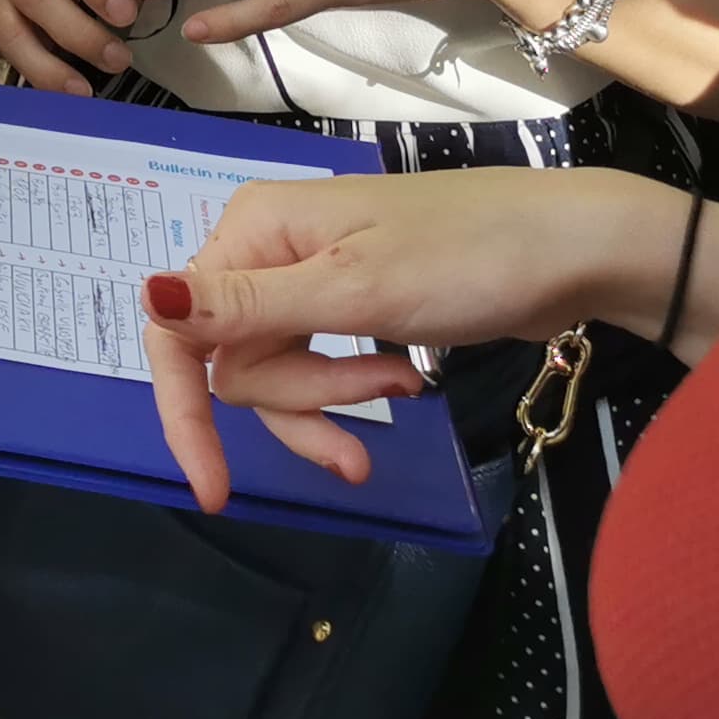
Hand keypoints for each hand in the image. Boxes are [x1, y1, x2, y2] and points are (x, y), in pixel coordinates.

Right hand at [141, 168, 680, 510]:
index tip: (214, 490)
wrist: (570, 248)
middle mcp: (267, 247)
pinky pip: (318, 362)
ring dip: (335, 396)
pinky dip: (353, 386)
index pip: (179, 331)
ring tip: (408, 388)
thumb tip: (148, 298)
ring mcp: (309, 275)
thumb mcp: (355, 290)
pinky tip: (406, 381)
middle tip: (377, 400)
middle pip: (236, 361)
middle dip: (301, 399)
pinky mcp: (349, 300)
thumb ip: (248, 307)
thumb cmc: (468, 257)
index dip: (185, 411)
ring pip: (278, 371)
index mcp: (253, 229)